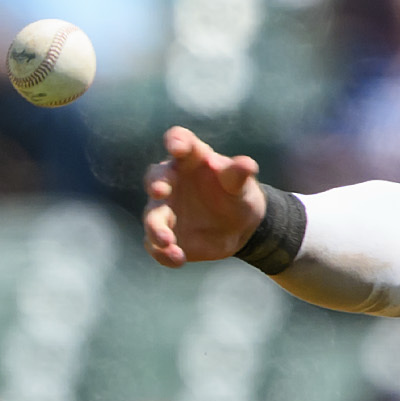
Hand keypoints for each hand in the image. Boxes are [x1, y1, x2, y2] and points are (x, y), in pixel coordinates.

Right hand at [143, 125, 265, 267]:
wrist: (239, 226)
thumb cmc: (236, 195)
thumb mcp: (241, 186)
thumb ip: (239, 175)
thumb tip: (247, 164)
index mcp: (190, 159)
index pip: (179, 141)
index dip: (176, 141)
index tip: (177, 146)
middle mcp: (171, 181)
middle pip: (155, 178)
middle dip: (156, 184)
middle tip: (160, 191)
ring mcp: (165, 208)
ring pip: (152, 216)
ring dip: (156, 228)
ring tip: (168, 240)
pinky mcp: (166, 233)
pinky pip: (156, 245)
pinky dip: (163, 253)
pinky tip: (177, 259)